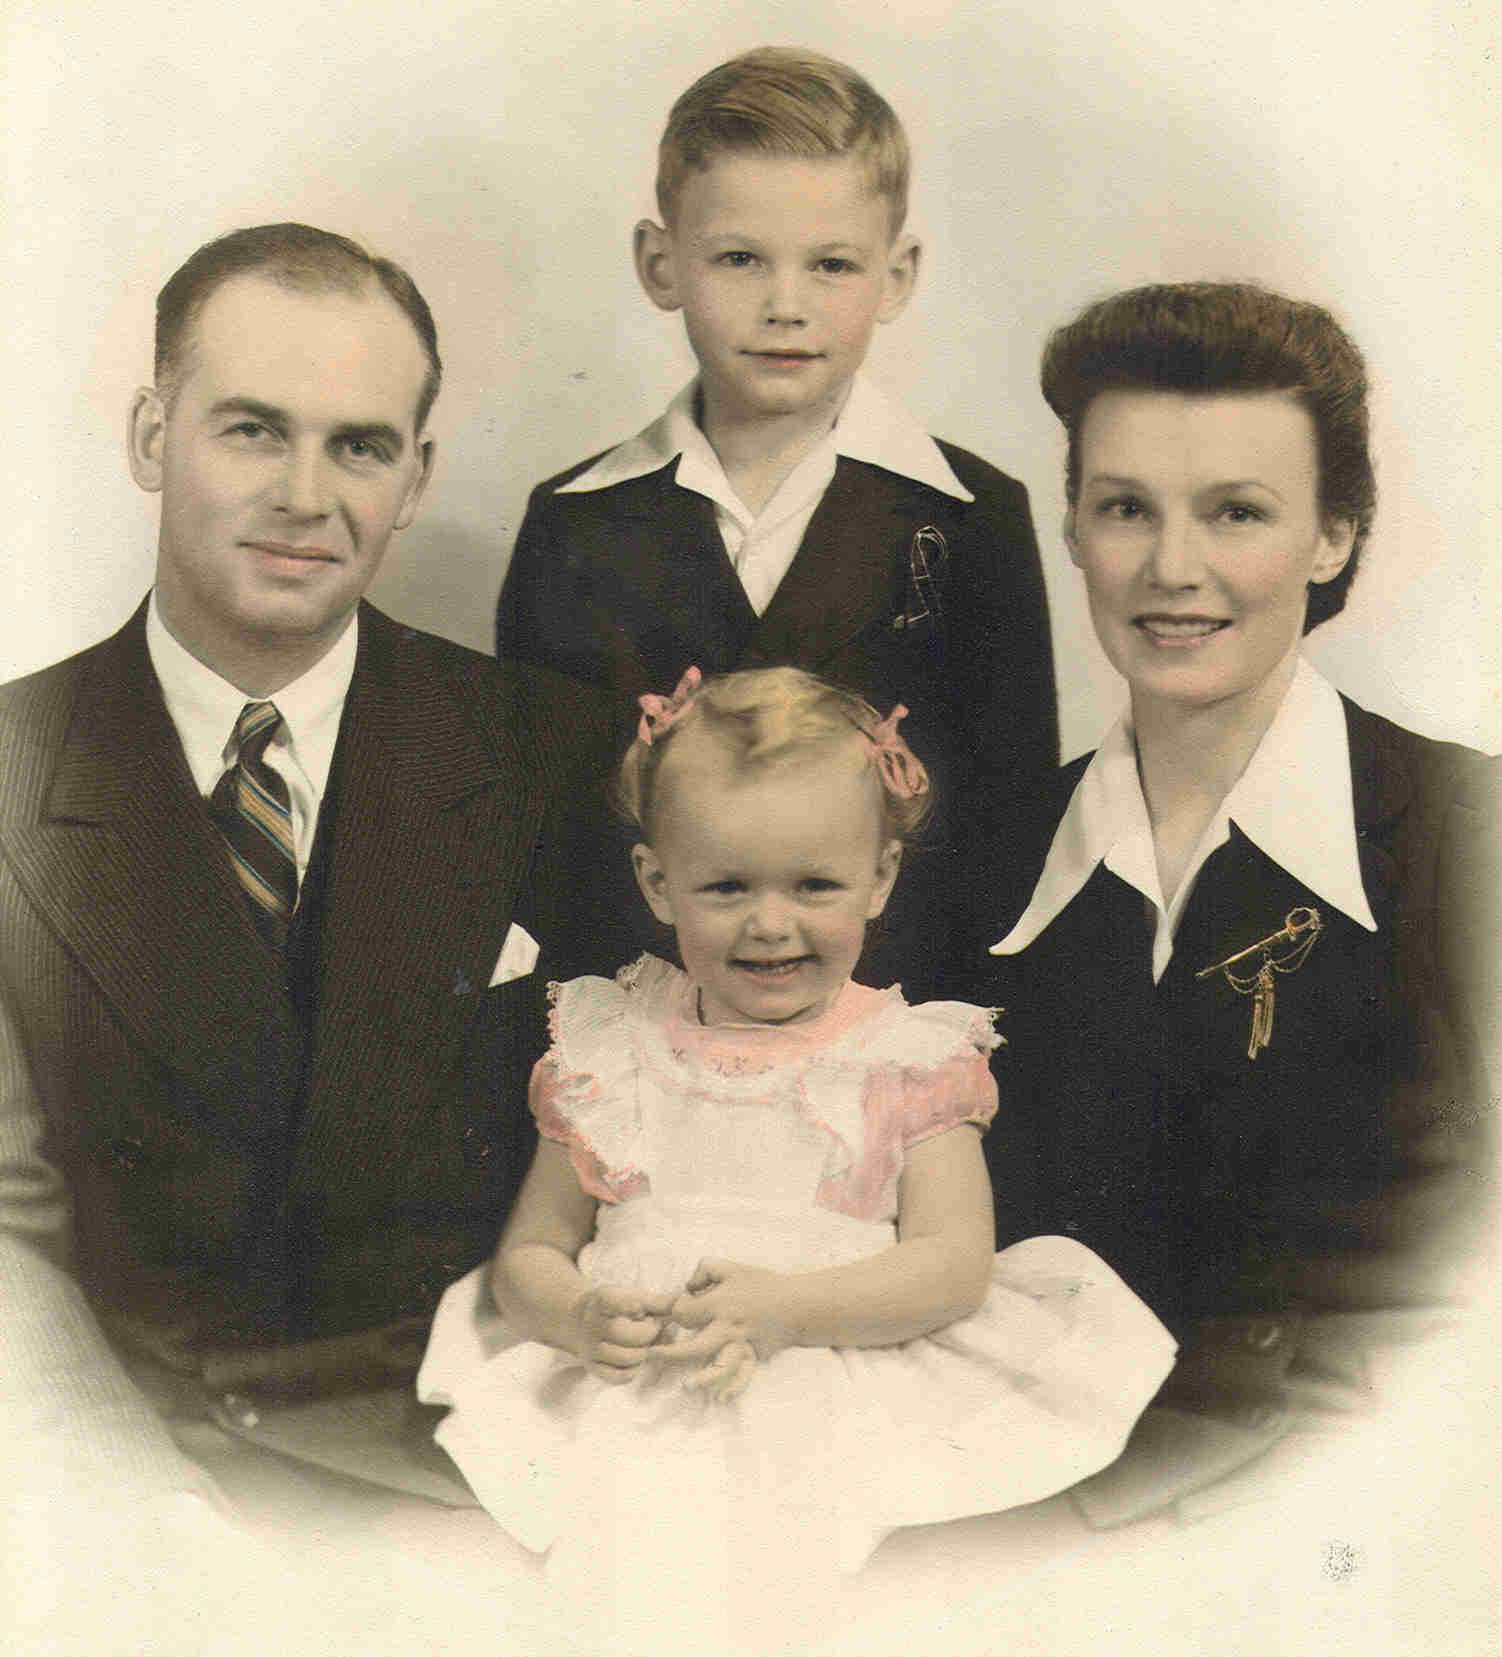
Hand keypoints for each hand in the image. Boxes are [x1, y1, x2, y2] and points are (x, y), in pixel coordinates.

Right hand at [568, 1283, 674, 1382]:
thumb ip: (658, 1302)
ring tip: (646, 1345)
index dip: (624, 1306)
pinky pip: (615, 1376)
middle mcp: (592, 1324)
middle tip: (654, 1329)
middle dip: (646, 1334)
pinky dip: (632, 1372)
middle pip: (621, 1333)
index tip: (639, 1309)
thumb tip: (684, 1303)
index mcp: (601, 1300)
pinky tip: (637, 1362)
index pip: (608, 1302)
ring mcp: (590, 1348)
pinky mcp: (593, 1367)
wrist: (580, 1321)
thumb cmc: (618, 1306)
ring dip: (642, 1353)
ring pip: (622, 1357)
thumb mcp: (633, 1297)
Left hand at [654, 1258, 793, 1396]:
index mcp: (721, 1304)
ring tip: (685, 1387)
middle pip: (695, 1346)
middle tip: (651, 1355)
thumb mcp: (732, 1267)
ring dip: (703, 1378)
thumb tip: (687, 1287)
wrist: (798, 1304)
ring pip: (720, 1366)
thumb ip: (705, 1270)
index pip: (686, 1313)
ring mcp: (742, 1345)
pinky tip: (722, 1398)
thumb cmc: (763, 1283)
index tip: (669, 1313)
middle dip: (671, 1354)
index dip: (673, 1312)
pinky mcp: (754, 1356)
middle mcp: (729, 1328)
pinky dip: (734, 1388)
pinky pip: (744, 1376)